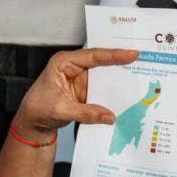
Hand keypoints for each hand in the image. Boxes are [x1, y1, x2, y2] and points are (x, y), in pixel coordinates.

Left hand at [13, 48, 138, 141]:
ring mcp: (80, 78)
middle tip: (143, 60)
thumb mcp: (62, 110)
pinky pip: (102, 89)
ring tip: (140, 76)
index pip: (92, 56)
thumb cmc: (38, 109)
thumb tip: (109, 116)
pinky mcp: (85, 90)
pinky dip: (112, 92)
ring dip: (118, 78)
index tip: (132, 53)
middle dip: (120, 62)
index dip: (113, 55)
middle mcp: (73, 66)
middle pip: (101, 62)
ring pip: (104, 76)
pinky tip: (126, 94)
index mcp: (64, 62)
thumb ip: (86, 113)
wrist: (33, 122)